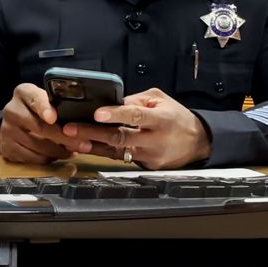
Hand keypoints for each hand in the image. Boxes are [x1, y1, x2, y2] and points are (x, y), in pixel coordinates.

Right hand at [0, 83, 73, 163]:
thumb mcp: (46, 98)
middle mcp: (11, 111)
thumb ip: (58, 104)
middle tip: (82, 144)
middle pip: (40, 128)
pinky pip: (32, 159)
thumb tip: (79, 120)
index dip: (44, 108)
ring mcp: (6, 131)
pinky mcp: (7, 148)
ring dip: (59, 152)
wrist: (14, 122)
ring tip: (72, 151)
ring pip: (38, 147)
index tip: (53, 118)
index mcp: (23, 93)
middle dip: (64, 138)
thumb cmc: (37, 108)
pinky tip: (57, 155)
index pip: (34, 98)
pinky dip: (48, 159)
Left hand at [62, 88, 211, 169]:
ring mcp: (149, 155)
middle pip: (120, 137)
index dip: (116, 114)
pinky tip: (89, 147)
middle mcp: (154, 139)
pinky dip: (104, 152)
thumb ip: (137, 100)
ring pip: (116, 151)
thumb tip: (113, 102)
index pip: (136, 115)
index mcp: (160, 119)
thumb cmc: (177, 117)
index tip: (97, 113)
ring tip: (72, 140)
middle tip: (70, 129)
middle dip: (92, 133)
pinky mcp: (146, 166)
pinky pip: (121, 158)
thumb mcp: (161, 100)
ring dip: (93, 145)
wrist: (197, 142)